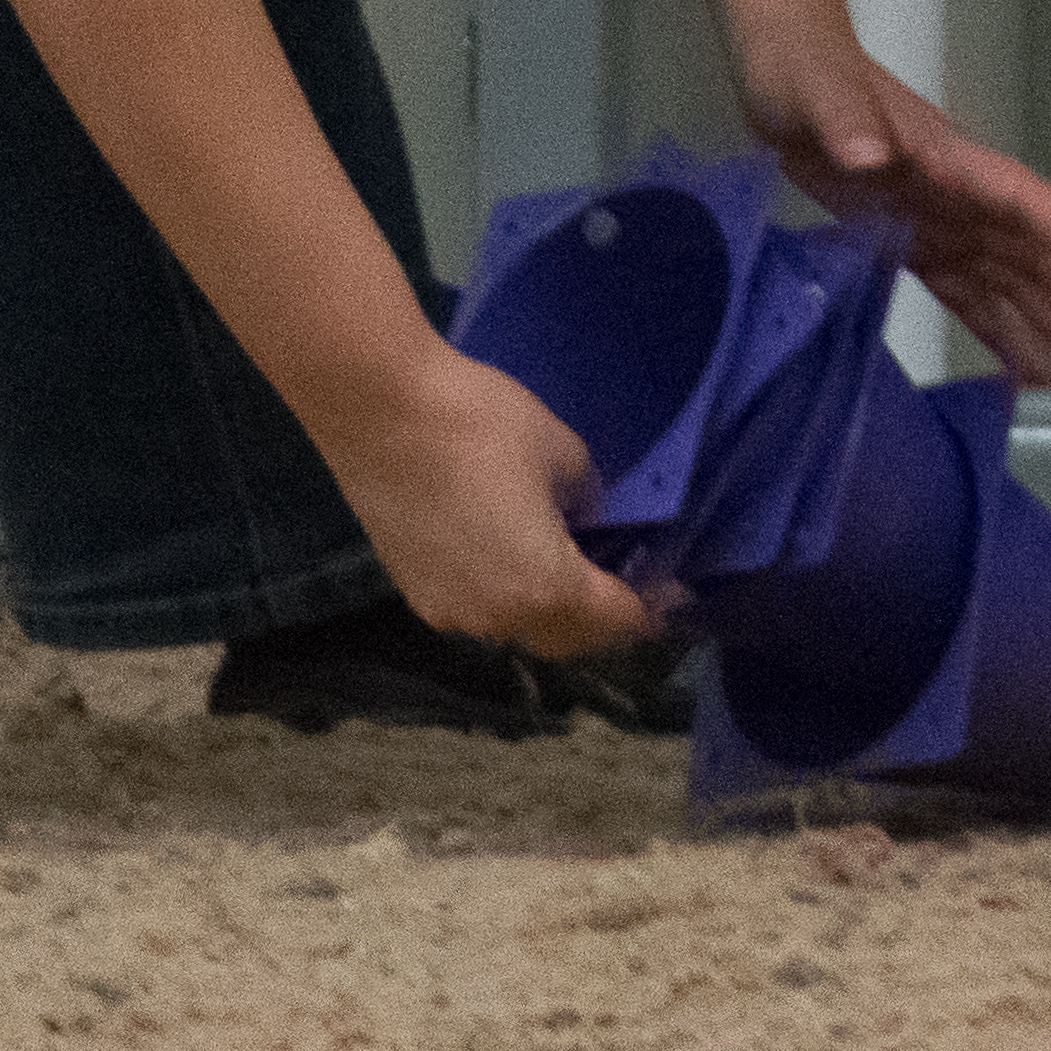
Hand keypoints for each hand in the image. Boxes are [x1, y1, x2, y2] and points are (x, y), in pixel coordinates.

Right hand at [326, 353, 658, 663]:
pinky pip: (478, 610)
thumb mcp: (564, 451)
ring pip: (517, 629)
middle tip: (627, 585)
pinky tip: (516, 559)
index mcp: (545, 589)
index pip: (614, 621)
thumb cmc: (481, 424)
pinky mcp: (413, 592)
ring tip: (573, 571)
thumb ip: (588, 498)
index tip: (671, 592)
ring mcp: (449, 611)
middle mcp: (497, 619)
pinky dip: (507, 597)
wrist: (378, 411)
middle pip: (566, 639)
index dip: (649, 608)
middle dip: (601, 621)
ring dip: (551, 613)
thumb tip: (584, 515)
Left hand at [735, 31, 1050, 386]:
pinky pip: (967, 294)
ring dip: (1048, 322)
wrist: (782, 67)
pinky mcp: (911, 242)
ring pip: (1010, 280)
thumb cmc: (806, 68)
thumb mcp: (818, 91)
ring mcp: (940, 220)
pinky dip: (997, 329)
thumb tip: (868, 150)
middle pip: (1031, 251)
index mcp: (945, 155)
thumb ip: (846, 120)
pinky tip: (1020, 364)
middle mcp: (956, 193)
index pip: (1021, 198)